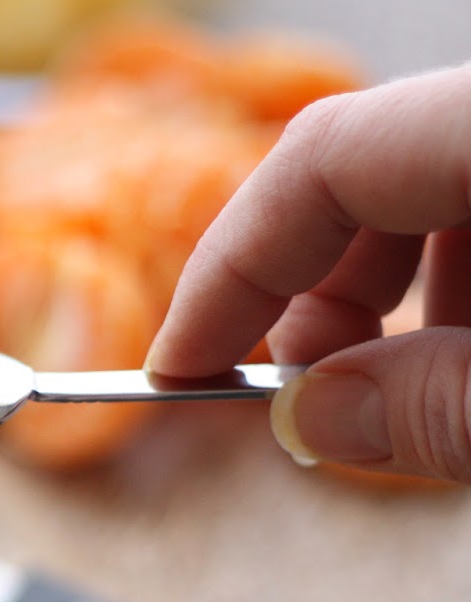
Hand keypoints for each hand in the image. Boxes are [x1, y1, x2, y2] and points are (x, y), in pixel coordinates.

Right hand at [146, 63, 470, 481]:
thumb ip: (439, 408)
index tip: (181, 370)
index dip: (229, 270)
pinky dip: (469, 281)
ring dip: (400, 297)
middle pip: (371, 167)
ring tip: (425, 395)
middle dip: (318, 294)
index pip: (320, 161)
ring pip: (437, 183)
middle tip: (310, 400)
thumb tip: (312, 419)